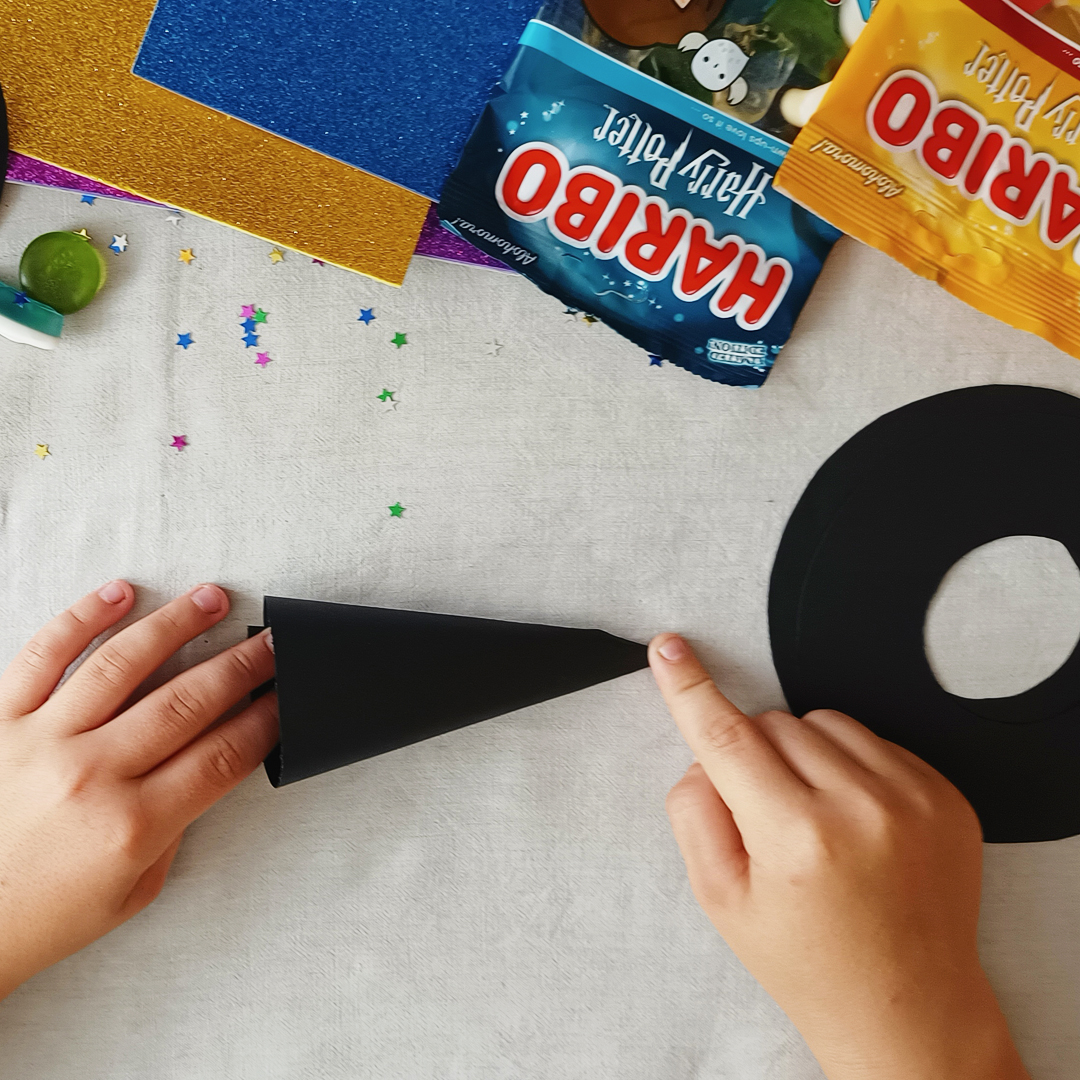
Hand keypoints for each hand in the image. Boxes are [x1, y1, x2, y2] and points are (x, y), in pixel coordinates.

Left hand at [0, 581, 277, 1000]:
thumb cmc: (46, 914)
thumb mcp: (135, 887)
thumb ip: (176, 821)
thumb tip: (211, 755)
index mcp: (132, 825)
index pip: (221, 755)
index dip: (263, 720)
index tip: (285, 697)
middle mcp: (90, 775)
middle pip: (187, 701)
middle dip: (241, 666)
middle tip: (271, 643)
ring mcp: (41, 741)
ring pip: (124, 663)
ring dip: (177, 624)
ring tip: (212, 598)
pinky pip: (44, 654)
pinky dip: (83, 617)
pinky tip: (120, 593)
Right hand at [649, 634, 1029, 1079]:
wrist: (909, 1009)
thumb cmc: (810, 962)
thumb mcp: (720, 899)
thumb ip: (695, 813)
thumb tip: (704, 754)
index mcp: (797, 838)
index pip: (726, 737)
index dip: (689, 688)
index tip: (669, 649)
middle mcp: (862, 808)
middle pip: (773, 722)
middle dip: (755, 755)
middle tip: (766, 818)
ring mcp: (913, 797)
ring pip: (822, 721)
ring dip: (803, 754)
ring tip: (814, 819)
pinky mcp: (945, 794)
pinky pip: (873, 739)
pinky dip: (850, 765)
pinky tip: (853, 820)